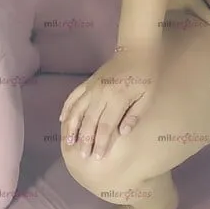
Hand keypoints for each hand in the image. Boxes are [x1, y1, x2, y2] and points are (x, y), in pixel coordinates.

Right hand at [59, 44, 161, 159]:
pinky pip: (73, 97)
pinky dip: (66, 109)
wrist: (136, 50)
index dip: (101, 143)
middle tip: (81, 157)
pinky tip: (61, 120)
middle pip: (89, 121)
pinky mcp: (88, 82)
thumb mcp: (147, 96)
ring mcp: (92, 87)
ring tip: (68, 143)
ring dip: (72, 128)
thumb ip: (134, 115)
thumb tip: (123, 133)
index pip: (106, 126)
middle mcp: (101, 94)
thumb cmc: (146, 76)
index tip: (97, 157)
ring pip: (77, 110)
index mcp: (118, 99)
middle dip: (85, 141)